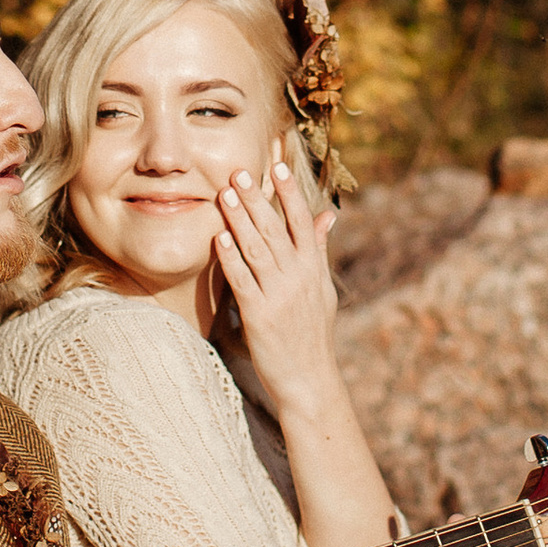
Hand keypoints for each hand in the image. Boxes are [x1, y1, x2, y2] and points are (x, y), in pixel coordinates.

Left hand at [212, 138, 343, 411]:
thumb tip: (328, 215)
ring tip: (224, 194)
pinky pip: (243, 280)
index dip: (289, 193)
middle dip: (257, 199)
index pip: (302, 222)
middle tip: (239, 171)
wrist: (309, 381)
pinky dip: (231, 257)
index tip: (277, 166)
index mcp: (314, 270)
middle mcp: (299, 278)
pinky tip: (219, 237)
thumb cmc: (313, 334)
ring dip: (240, 220)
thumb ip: (320, 251)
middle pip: (276, 230)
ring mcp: (280, 296)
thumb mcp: (323, 289)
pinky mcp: (260, 316)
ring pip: (257, 249)